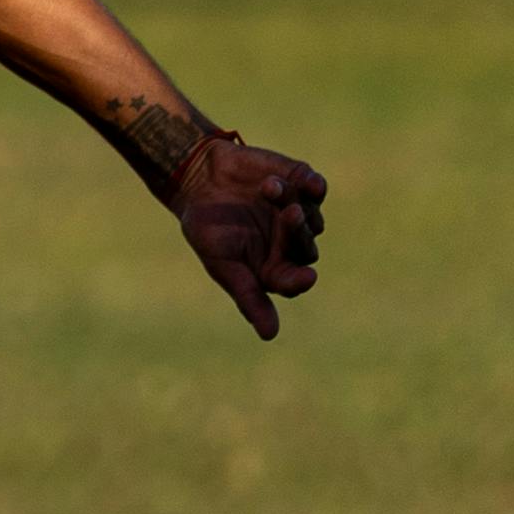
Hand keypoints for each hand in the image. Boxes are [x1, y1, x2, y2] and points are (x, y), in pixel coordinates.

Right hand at [165, 130, 326, 339]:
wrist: (197, 177)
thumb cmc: (206, 226)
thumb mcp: (223, 263)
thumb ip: (248, 295)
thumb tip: (269, 336)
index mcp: (273, 269)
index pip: (294, 281)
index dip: (301, 280)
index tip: (307, 278)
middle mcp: (290, 244)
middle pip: (306, 246)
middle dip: (296, 231)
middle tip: (287, 214)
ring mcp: (297, 213)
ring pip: (312, 216)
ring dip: (295, 202)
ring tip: (268, 187)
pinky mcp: (300, 184)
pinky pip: (316, 188)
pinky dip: (315, 185)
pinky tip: (306, 181)